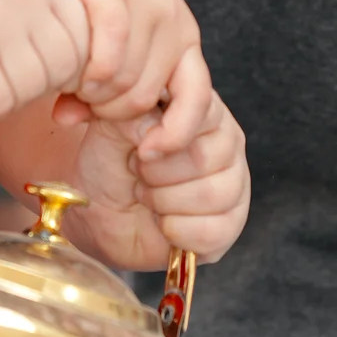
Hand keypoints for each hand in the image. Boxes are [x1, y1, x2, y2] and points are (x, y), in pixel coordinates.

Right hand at [32, 0, 198, 120]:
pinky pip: (108, 51)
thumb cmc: (100, 1)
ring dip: (93, 94)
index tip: (146, 154)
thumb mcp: (114, 47)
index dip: (176, 136)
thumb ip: (100, 89)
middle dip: (110, 113)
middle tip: (84, 101)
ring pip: (124, 81)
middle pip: (145, 99)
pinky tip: (72, 69)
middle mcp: (177, 27)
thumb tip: (66, 120)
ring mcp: (150, 6)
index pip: (198, 102)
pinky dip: (89, 71)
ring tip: (74, 81)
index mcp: (184, 45)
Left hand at [57, 51, 250, 271]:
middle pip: (204, 158)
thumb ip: (134, 117)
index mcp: (200, 106)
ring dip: (165, 203)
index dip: (169, 134)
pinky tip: (164, 222)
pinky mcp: (232, 221)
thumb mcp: (111, 131)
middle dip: (156, 175)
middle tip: (140, 174)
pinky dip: (176, 231)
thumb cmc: (111, 164)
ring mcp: (235, 180)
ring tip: (150, 196)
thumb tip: (155, 129)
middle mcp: (226, 138)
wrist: (101, 212)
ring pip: (212, 196)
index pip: (202, 106)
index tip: (140, 152)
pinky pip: (214, 231)